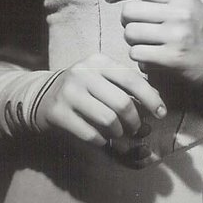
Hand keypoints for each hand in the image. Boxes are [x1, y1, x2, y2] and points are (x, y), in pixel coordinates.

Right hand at [35, 52, 166, 146]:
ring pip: (107, 120)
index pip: (132, 79)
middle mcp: (83, 73)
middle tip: (137, 129)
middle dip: (135, 121)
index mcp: (98, 62)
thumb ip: (125, 86)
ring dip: (119, 132)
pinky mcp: (57, 113)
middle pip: (122, 102)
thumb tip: (156, 104)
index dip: (151, 98)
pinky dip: (102, 140)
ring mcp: (68, 93)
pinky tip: (102, 139)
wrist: (40, 96)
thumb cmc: (82, 89)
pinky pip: (89, 134)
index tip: (161, 113)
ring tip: (120, 134)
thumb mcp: (101, 78)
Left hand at [105, 0, 202, 84]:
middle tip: (135, 25)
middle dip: (126, 20)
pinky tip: (151, 57)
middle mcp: (179, 13)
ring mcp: (176, 36)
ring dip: (132, 40)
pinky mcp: (172, 58)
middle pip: (129, 12)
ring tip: (145, 42)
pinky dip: (140, 57)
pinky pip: (137, 54)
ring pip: (130, 34)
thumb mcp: (183, 2)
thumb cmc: (199, 27)